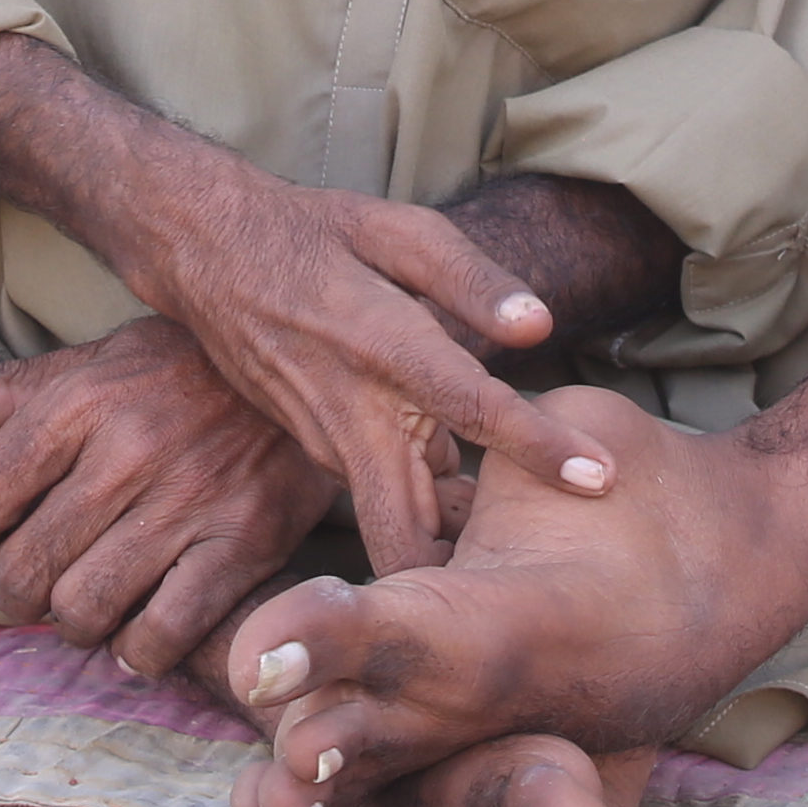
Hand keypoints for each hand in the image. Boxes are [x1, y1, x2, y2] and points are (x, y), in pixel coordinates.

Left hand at [0, 323, 338, 681]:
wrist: (311, 368)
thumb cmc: (179, 375)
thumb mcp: (84, 368)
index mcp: (75, 402)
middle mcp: (125, 450)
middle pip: (21, 571)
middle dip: (19, 591)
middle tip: (42, 581)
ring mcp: (187, 500)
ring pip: (83, 611)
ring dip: (77, 625)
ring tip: (91, 604)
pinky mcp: (243, 544)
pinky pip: (162, 634)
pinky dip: (140, 650)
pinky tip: (143, 630)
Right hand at [110, 171, 609, 574]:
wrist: (207, 253)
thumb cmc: (317, 234)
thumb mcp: (399, 230)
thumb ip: (474, 280)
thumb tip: (542, 327)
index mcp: (384, 346)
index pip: (473, 406)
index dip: (539, 446)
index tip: (600, 479)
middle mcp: (352, 412)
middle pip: (409, 529)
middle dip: (469, 573)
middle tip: (552, 577)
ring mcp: (330, 443)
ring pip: (393, 528)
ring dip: (452, 548)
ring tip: (526, 544)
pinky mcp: (320, 454)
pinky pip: (382, 497)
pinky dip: (428, 512)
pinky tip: (473, 500)